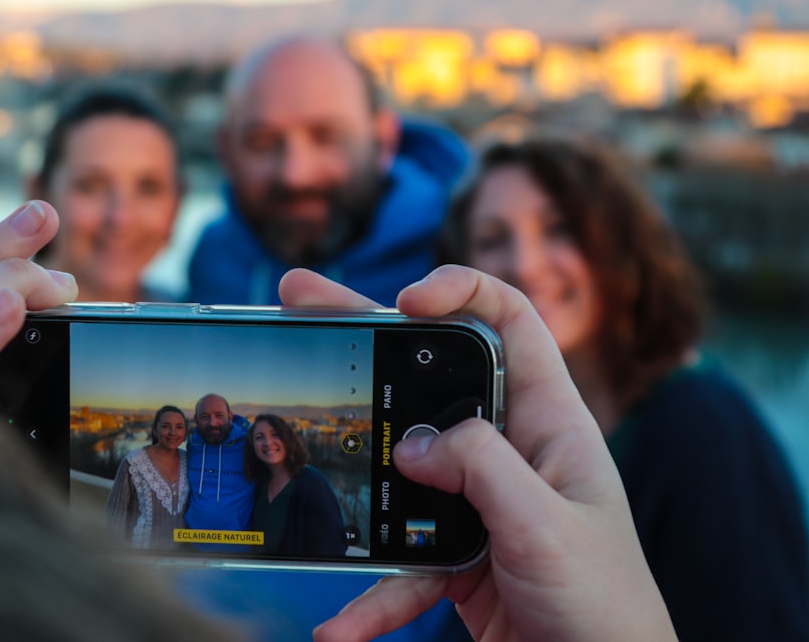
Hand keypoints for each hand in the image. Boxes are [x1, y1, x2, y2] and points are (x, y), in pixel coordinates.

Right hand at [279, 265, 675, 641]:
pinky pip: (399, 560)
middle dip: (367, 339)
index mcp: (548, 422)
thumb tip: (412, 443)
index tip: (407, 301)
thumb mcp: (547, 525)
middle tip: (304, 302)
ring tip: (292, 453)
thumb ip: (482, 468)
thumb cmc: (607, 606)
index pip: (510, 323)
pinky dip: (371, 594)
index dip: (461, 291)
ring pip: (401, 466)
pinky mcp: (454, 552)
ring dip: (351, 477)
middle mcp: (508, 449)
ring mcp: (477, 500)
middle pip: (430, 377)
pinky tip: (340, 625)